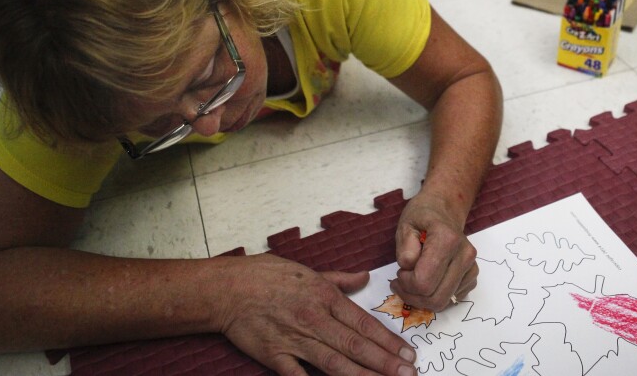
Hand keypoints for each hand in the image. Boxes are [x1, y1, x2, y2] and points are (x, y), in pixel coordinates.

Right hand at [219, 254, 416, 375]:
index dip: (388, 340)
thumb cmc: (266, 275)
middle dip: (385, 362)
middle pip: (356, 345)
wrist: (227, 288)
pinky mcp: (275, 356)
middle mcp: (314, 319)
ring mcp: (295, 340)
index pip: (364, 323)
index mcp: (325, 297)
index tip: (408, 353)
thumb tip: (364, 277)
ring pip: (335, 363)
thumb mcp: (308, 270)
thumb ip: (340, 279)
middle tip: (409, 374)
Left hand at [390, 194, 477, 311]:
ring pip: (444, 302)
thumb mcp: (405, 225)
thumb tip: (409, 269)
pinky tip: (428, 280)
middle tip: (400, 283)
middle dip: (412, 296)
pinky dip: (436, 295)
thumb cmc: (422, 217)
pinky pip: (452, 299)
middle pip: (436, 298)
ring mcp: (471, 266)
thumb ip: (404, 248)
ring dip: (423, 298)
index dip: (406, 284)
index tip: (399, 272)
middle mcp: (464, 255)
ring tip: (412, 281)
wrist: (444, 210)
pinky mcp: (472, 275)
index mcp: (446, 239)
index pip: (424, 282)